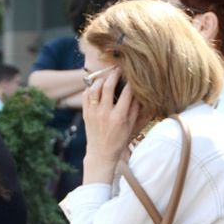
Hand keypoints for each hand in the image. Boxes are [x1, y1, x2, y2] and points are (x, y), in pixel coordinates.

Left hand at [82, 67, 139, 183]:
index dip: (131, 82)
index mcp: (118, 117)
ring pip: (94, 89)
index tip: (133, 76)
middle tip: (118, 69)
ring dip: (101, 80)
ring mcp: (93, 113)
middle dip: (114, 74)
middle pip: (108, 86)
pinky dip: (90, 88)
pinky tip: (96, 87)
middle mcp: (105, 113)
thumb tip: (138, 93)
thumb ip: (134, 109)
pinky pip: (85, 95)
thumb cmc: (118, 141)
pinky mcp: (86, 114)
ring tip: (106, 77)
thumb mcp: (130, 126)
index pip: (127, 93)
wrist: (101, 153)